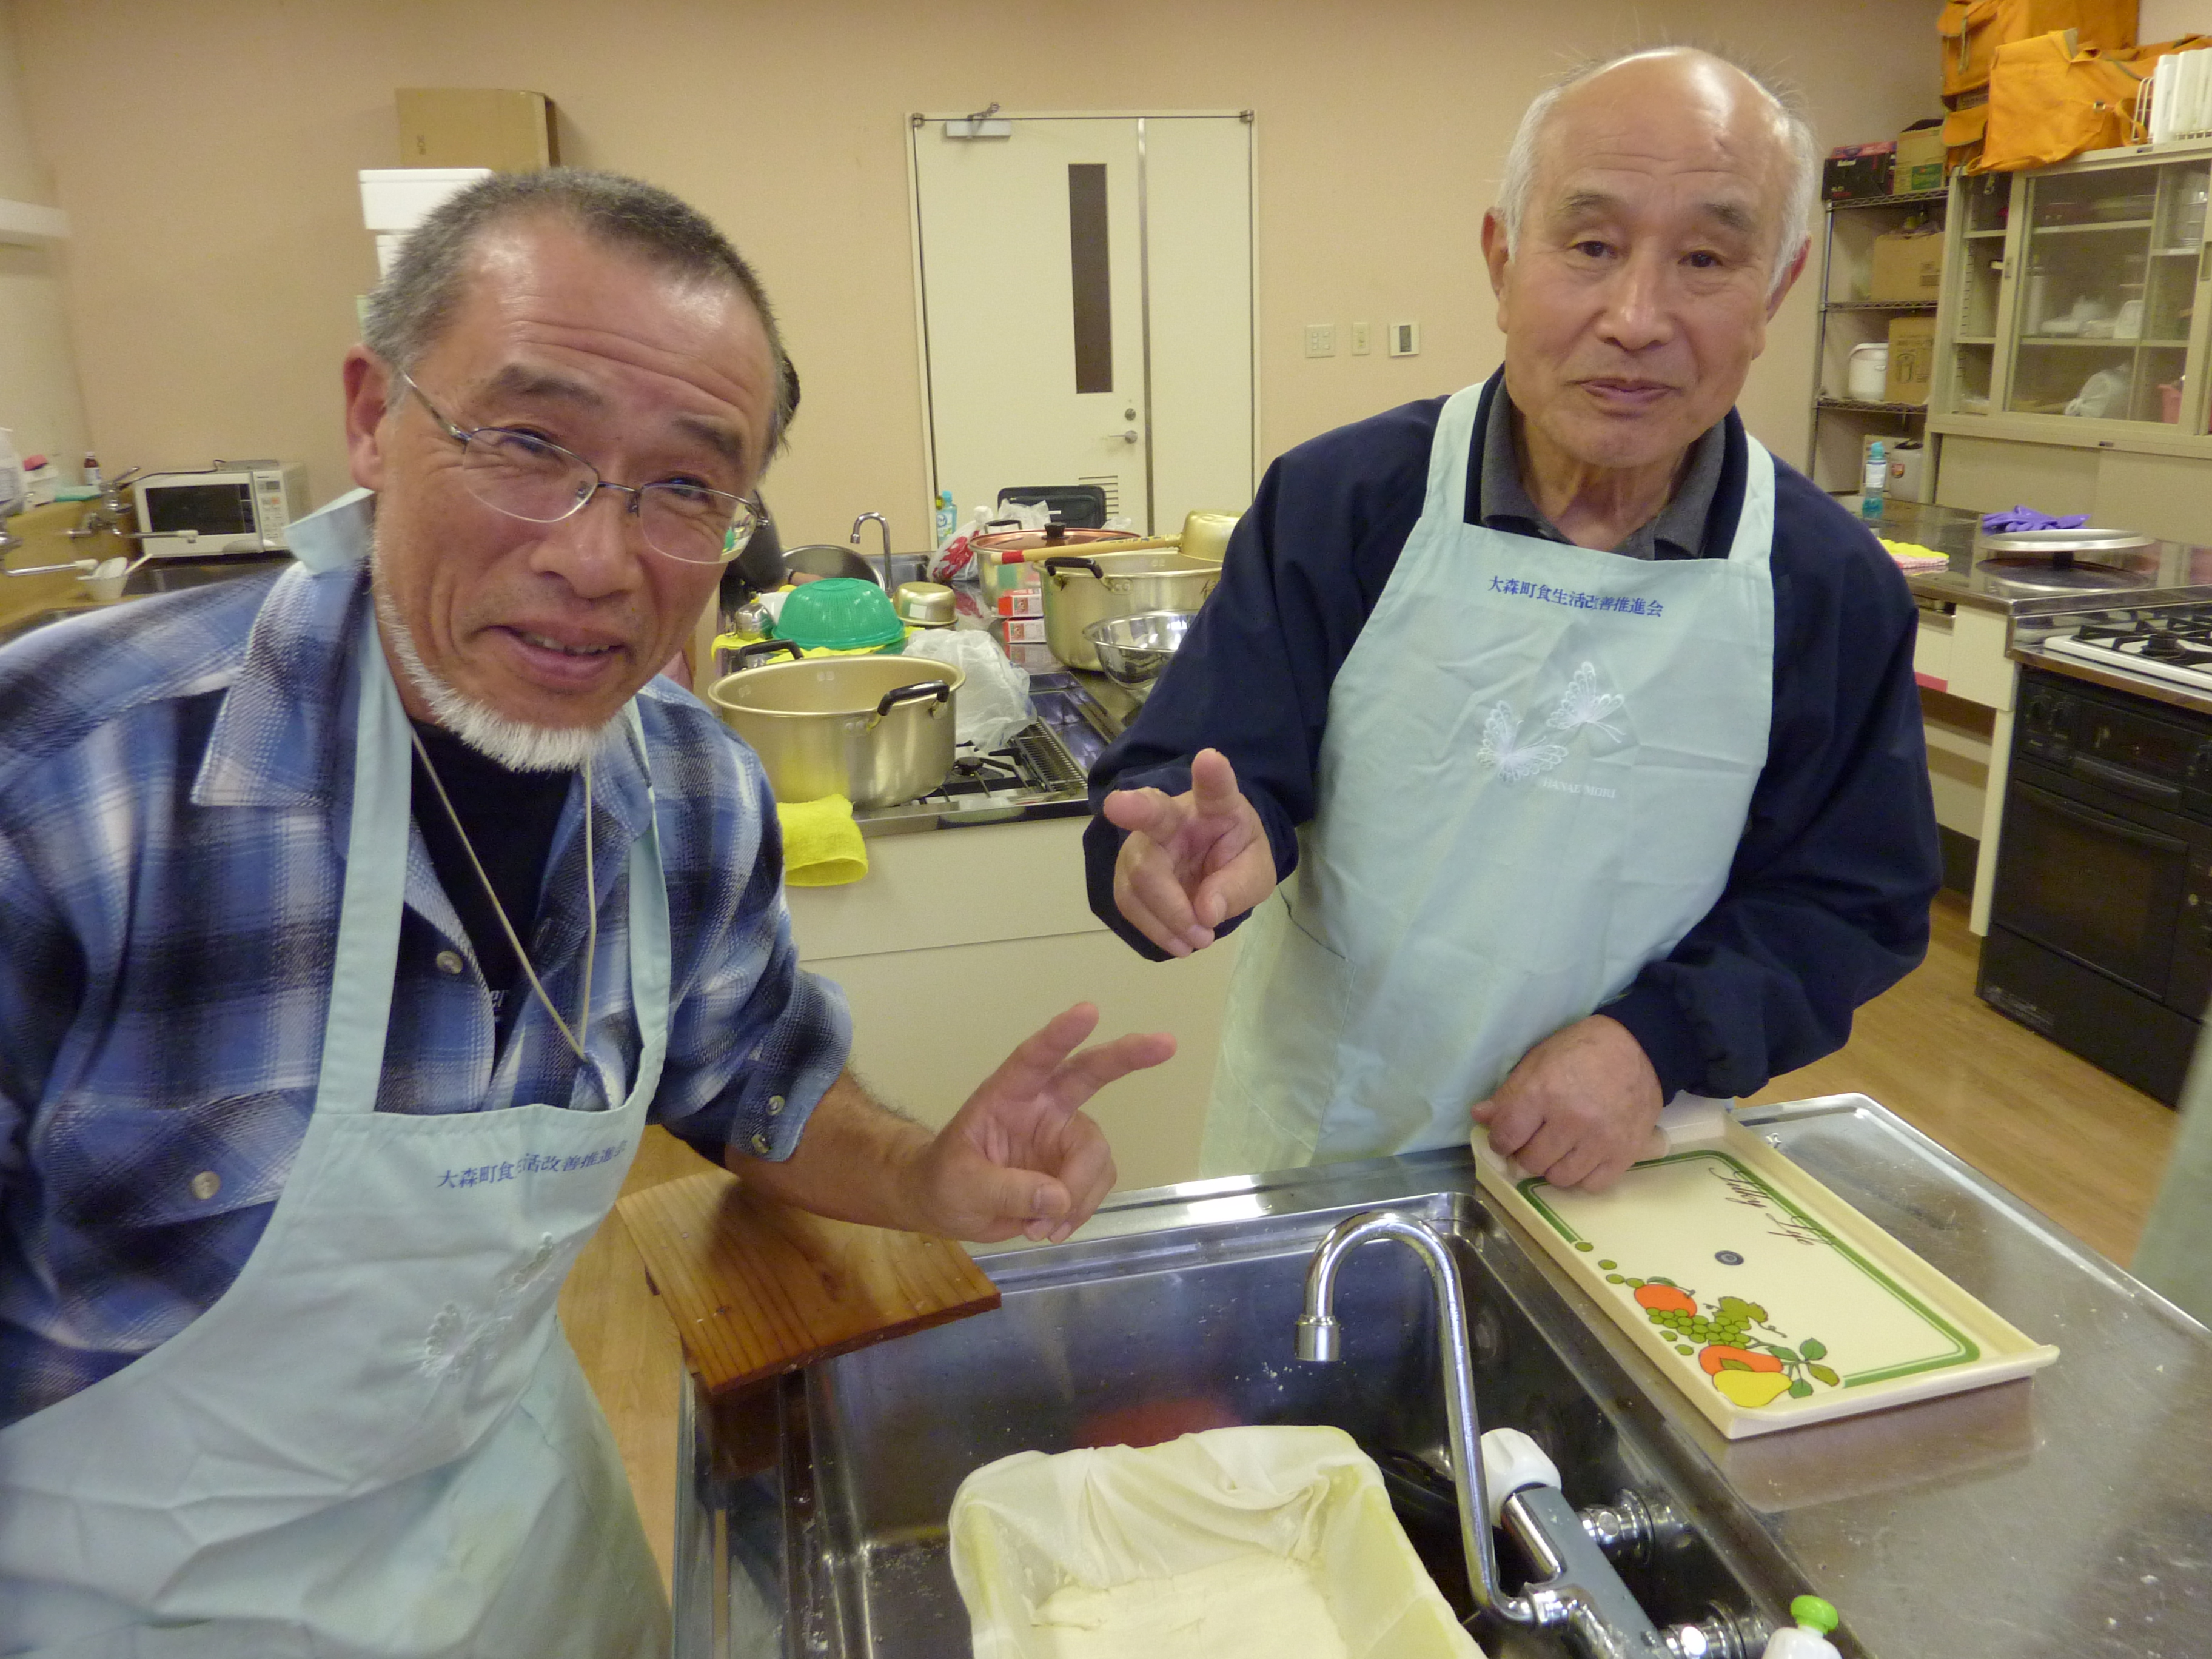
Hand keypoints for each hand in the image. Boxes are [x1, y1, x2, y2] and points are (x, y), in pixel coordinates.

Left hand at [907, 1004, 1174, 1243]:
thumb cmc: (944, 1181)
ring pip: (1096, 1155)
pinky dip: (1079, 1212)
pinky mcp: (1074, 1167)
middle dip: (1127, 1057)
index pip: (1034, 1058)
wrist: (946, 1206)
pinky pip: (1096, 1185)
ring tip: (1039, 1228)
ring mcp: (1062, 1136)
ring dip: (1078, 1195)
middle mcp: (1042, 1106)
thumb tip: (1059, 1198)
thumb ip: (1007, 1190)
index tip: (1089, 1011)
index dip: (1061, 1036)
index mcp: (1007, 1094)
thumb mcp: (962, 1187)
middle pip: (1090, 1074)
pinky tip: (1050, 1229)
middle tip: (1166, 1043)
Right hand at [1102, 748, 1278, 956]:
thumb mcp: (1255, 872)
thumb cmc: (1235, 856)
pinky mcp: (1127, 872)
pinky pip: (1129, 902)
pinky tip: (1179, 942)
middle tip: (1202, 933)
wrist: (1212, 865)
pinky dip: (1154, 930)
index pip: (1213, 787)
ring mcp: (1143, 842)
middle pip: (1151, 825)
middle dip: (1166, 888)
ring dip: (1166, 919)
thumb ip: (1236, 888)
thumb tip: (1205, 913)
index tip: (1210, 759)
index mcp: (1213, 807)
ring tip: (1199, 940)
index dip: (1211, 775)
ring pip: (1137, 878)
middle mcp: (1170, 816)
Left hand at [1472, 1016, 1664, 1191]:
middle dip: (1525, 1155)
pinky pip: (1592, 1185)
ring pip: (1560, 1178)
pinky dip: (1582, 1176)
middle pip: (1531, 1162)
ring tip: (1558, 1150)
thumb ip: (1509, 1093)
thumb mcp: (1538, 1060)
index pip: (1506, 1136)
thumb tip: (1480, 1116)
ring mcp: (1601, 1141)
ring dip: (1552, 1168)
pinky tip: (1582, 1157)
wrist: (1639, 1048)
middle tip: (1533, 1142)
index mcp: (1544, 1093)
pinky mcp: (1625, 1153)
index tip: (1505, 1138)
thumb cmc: (1582, 1050)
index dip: (1500, 1141)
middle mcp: (1571, 1121)